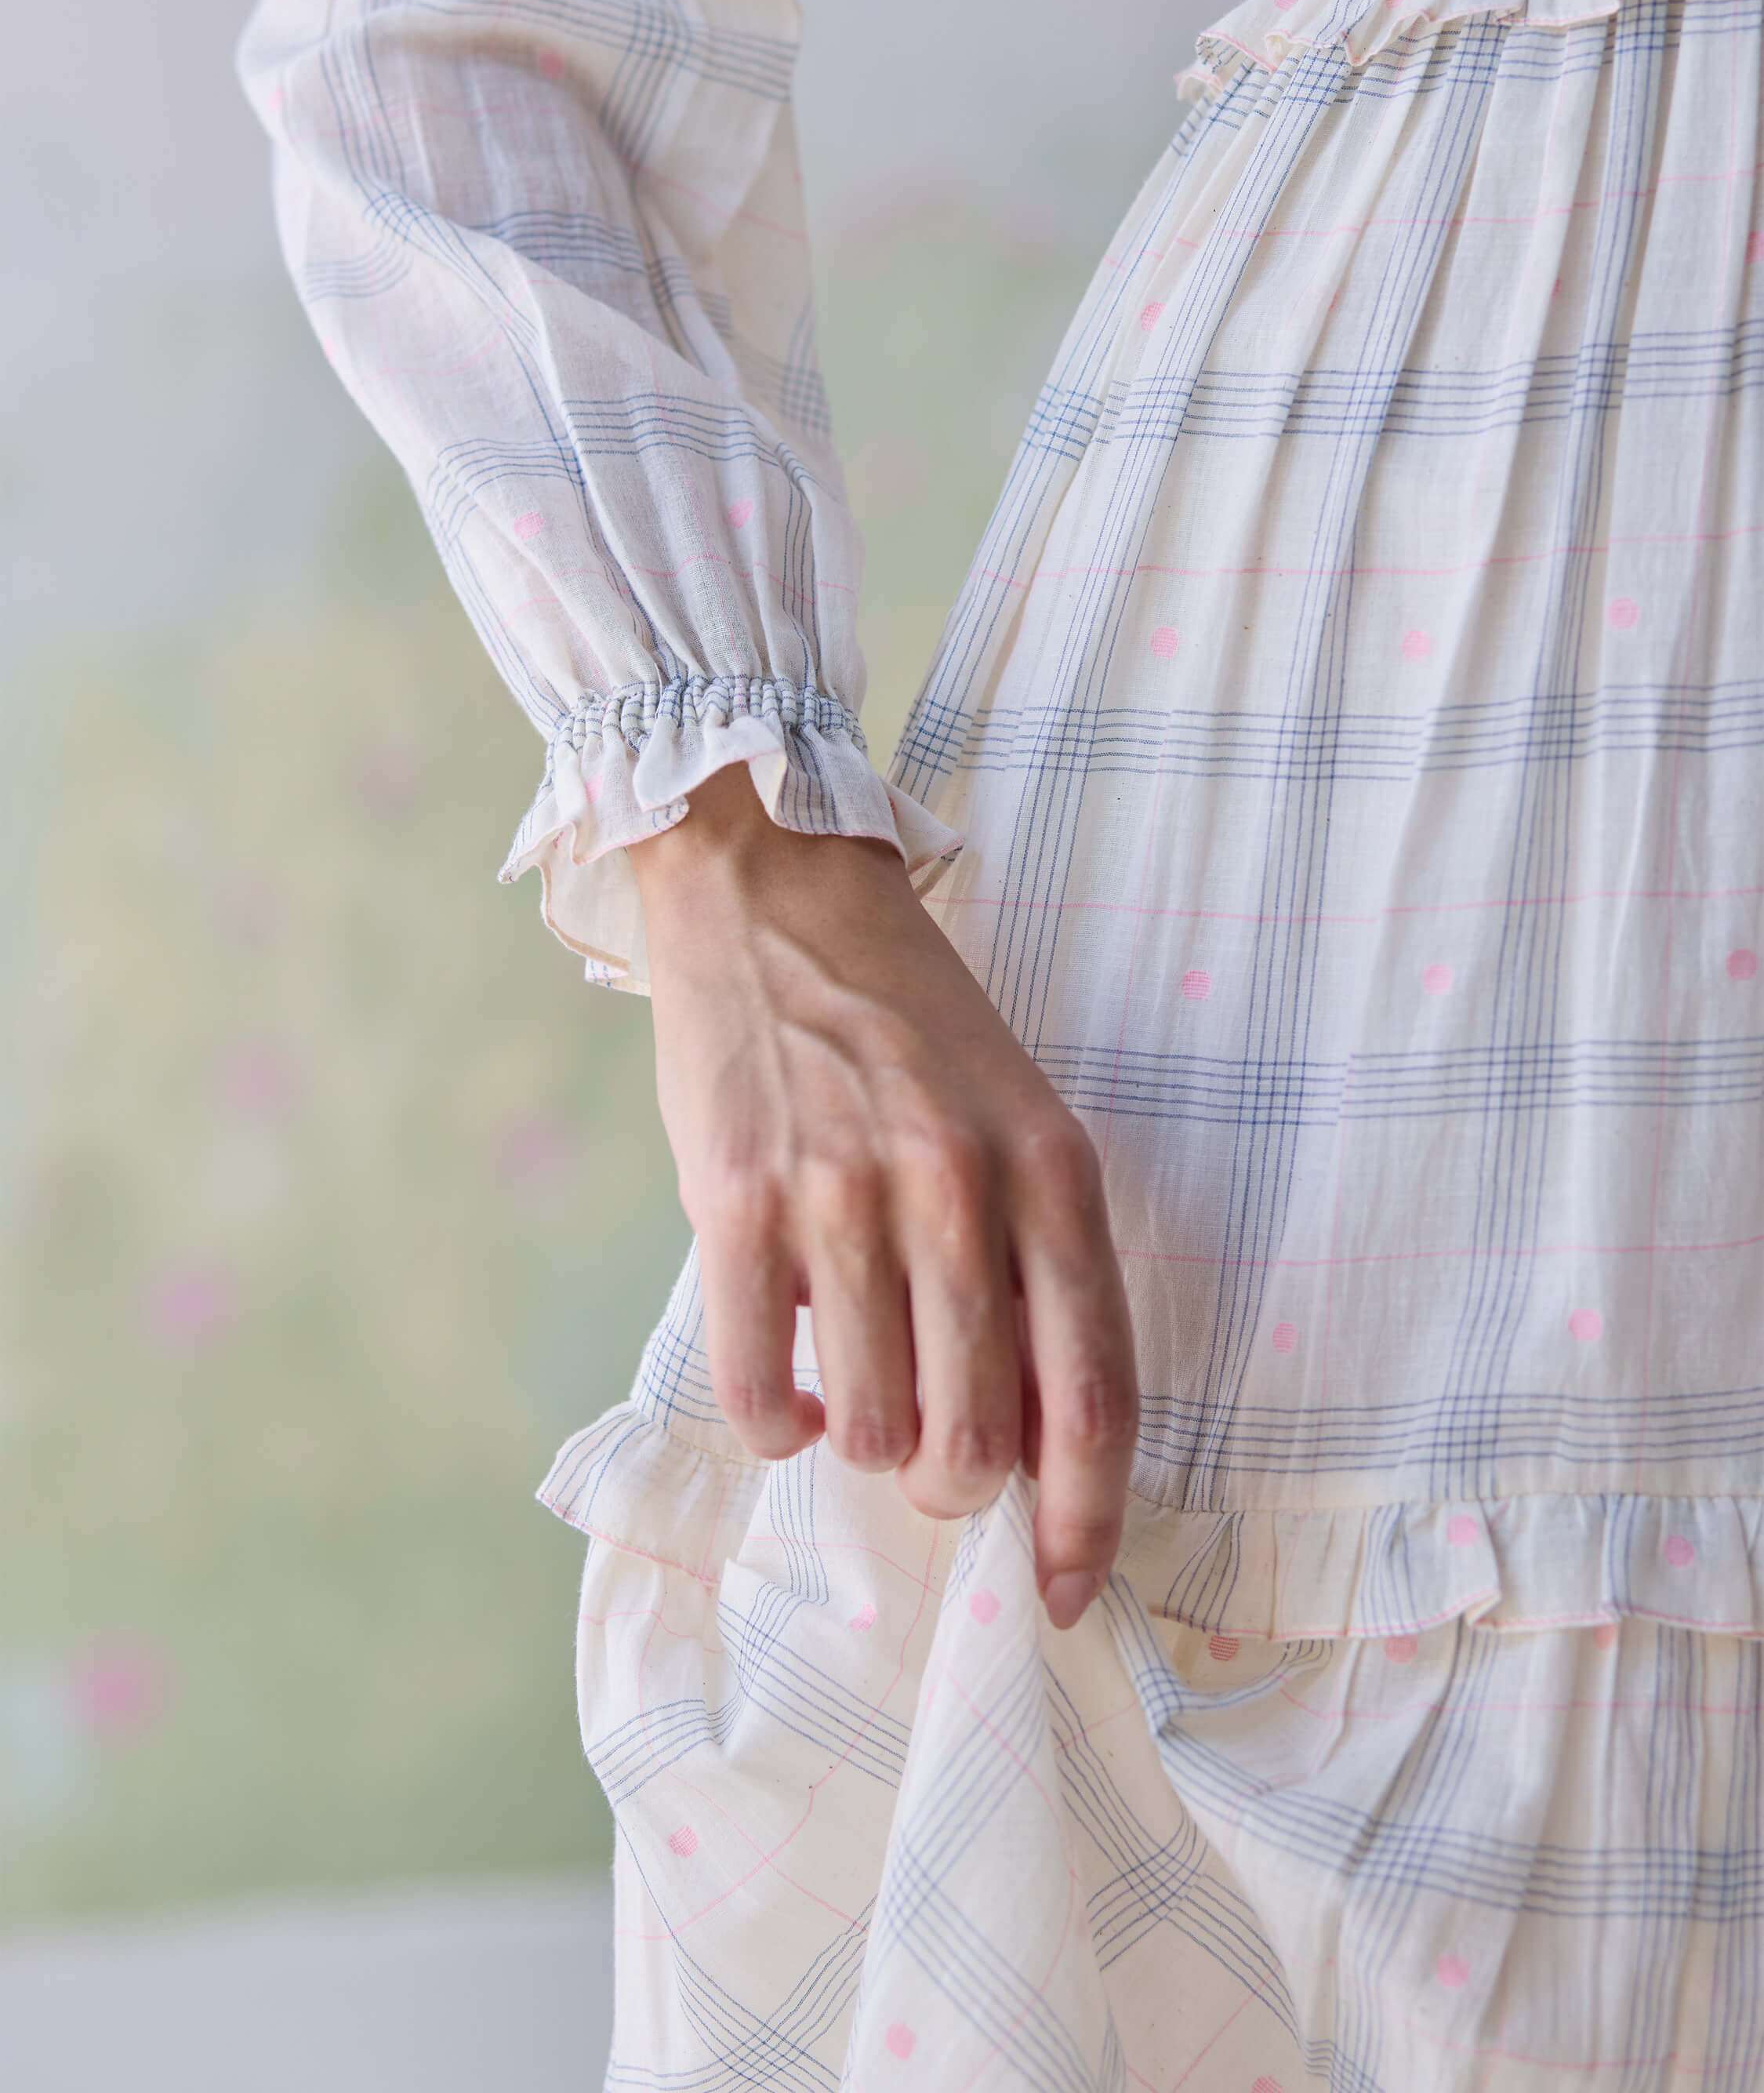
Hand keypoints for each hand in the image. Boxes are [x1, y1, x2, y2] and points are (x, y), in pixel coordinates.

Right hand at [626, 762, 1137, 1627]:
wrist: (777, 896)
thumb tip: (1037, 1445)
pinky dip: (778, 1423)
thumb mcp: (1015, 1121)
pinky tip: (790, 1392)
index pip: (1095, 1396)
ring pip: (872, 1430)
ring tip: (855, 1387)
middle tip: (934, 1461)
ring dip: (866, 1443)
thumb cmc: (909, 1023)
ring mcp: (843, 1195)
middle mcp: (958, 1189)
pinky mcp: (735, 1200)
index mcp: (1053, 1171)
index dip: (1090, 1521)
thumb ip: (1036, 1268)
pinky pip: (762, 1390)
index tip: (1073, 1594)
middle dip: (959, 1489)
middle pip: (979, 1440)